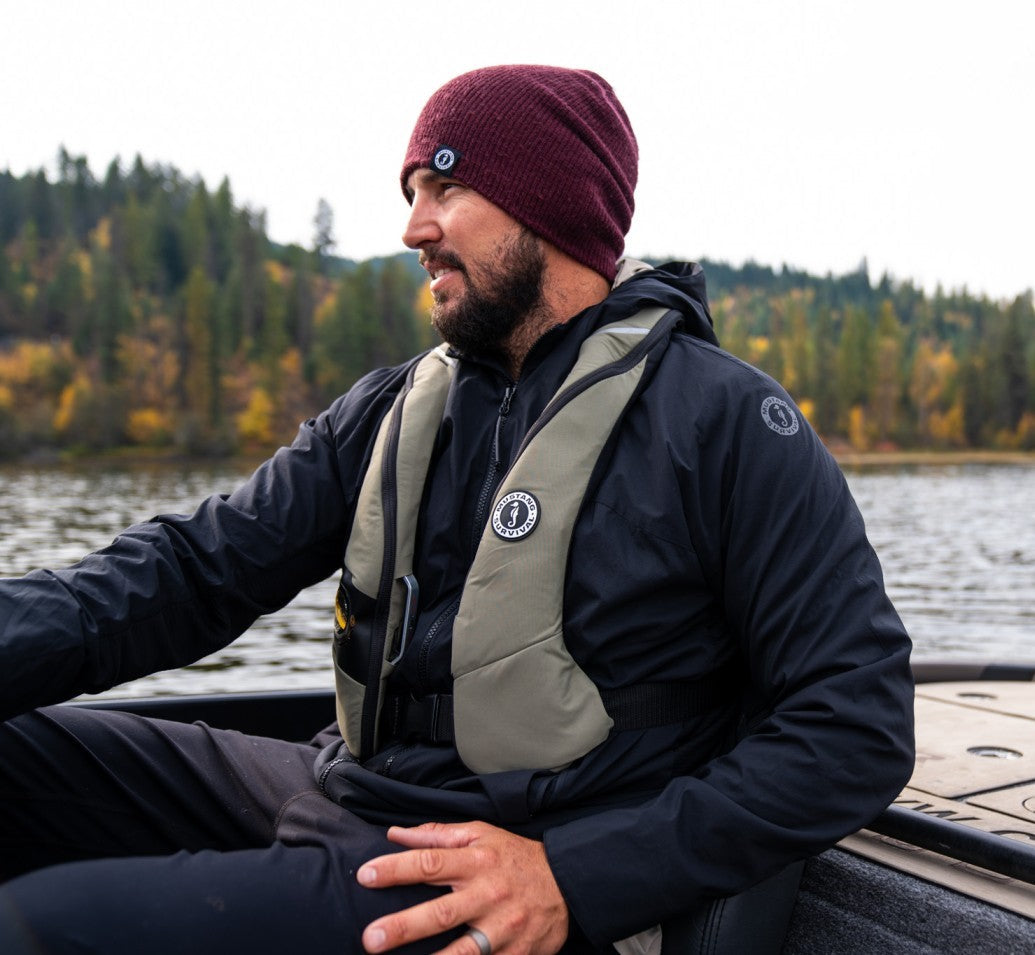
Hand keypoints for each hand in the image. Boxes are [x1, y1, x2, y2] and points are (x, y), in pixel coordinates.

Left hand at [357, 820, 568, 954]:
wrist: (568, 883)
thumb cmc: (514, 857)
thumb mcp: (481, 834)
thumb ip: (437, 835)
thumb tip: (394, 834)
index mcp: (476, 861)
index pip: (430, 862)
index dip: (396, 868)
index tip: (365, 875)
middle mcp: (488, 894)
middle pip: (441, 913)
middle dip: (404, 927)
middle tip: (371, 938)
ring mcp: (503, 928)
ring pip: (464, 950)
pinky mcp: (516, 954)